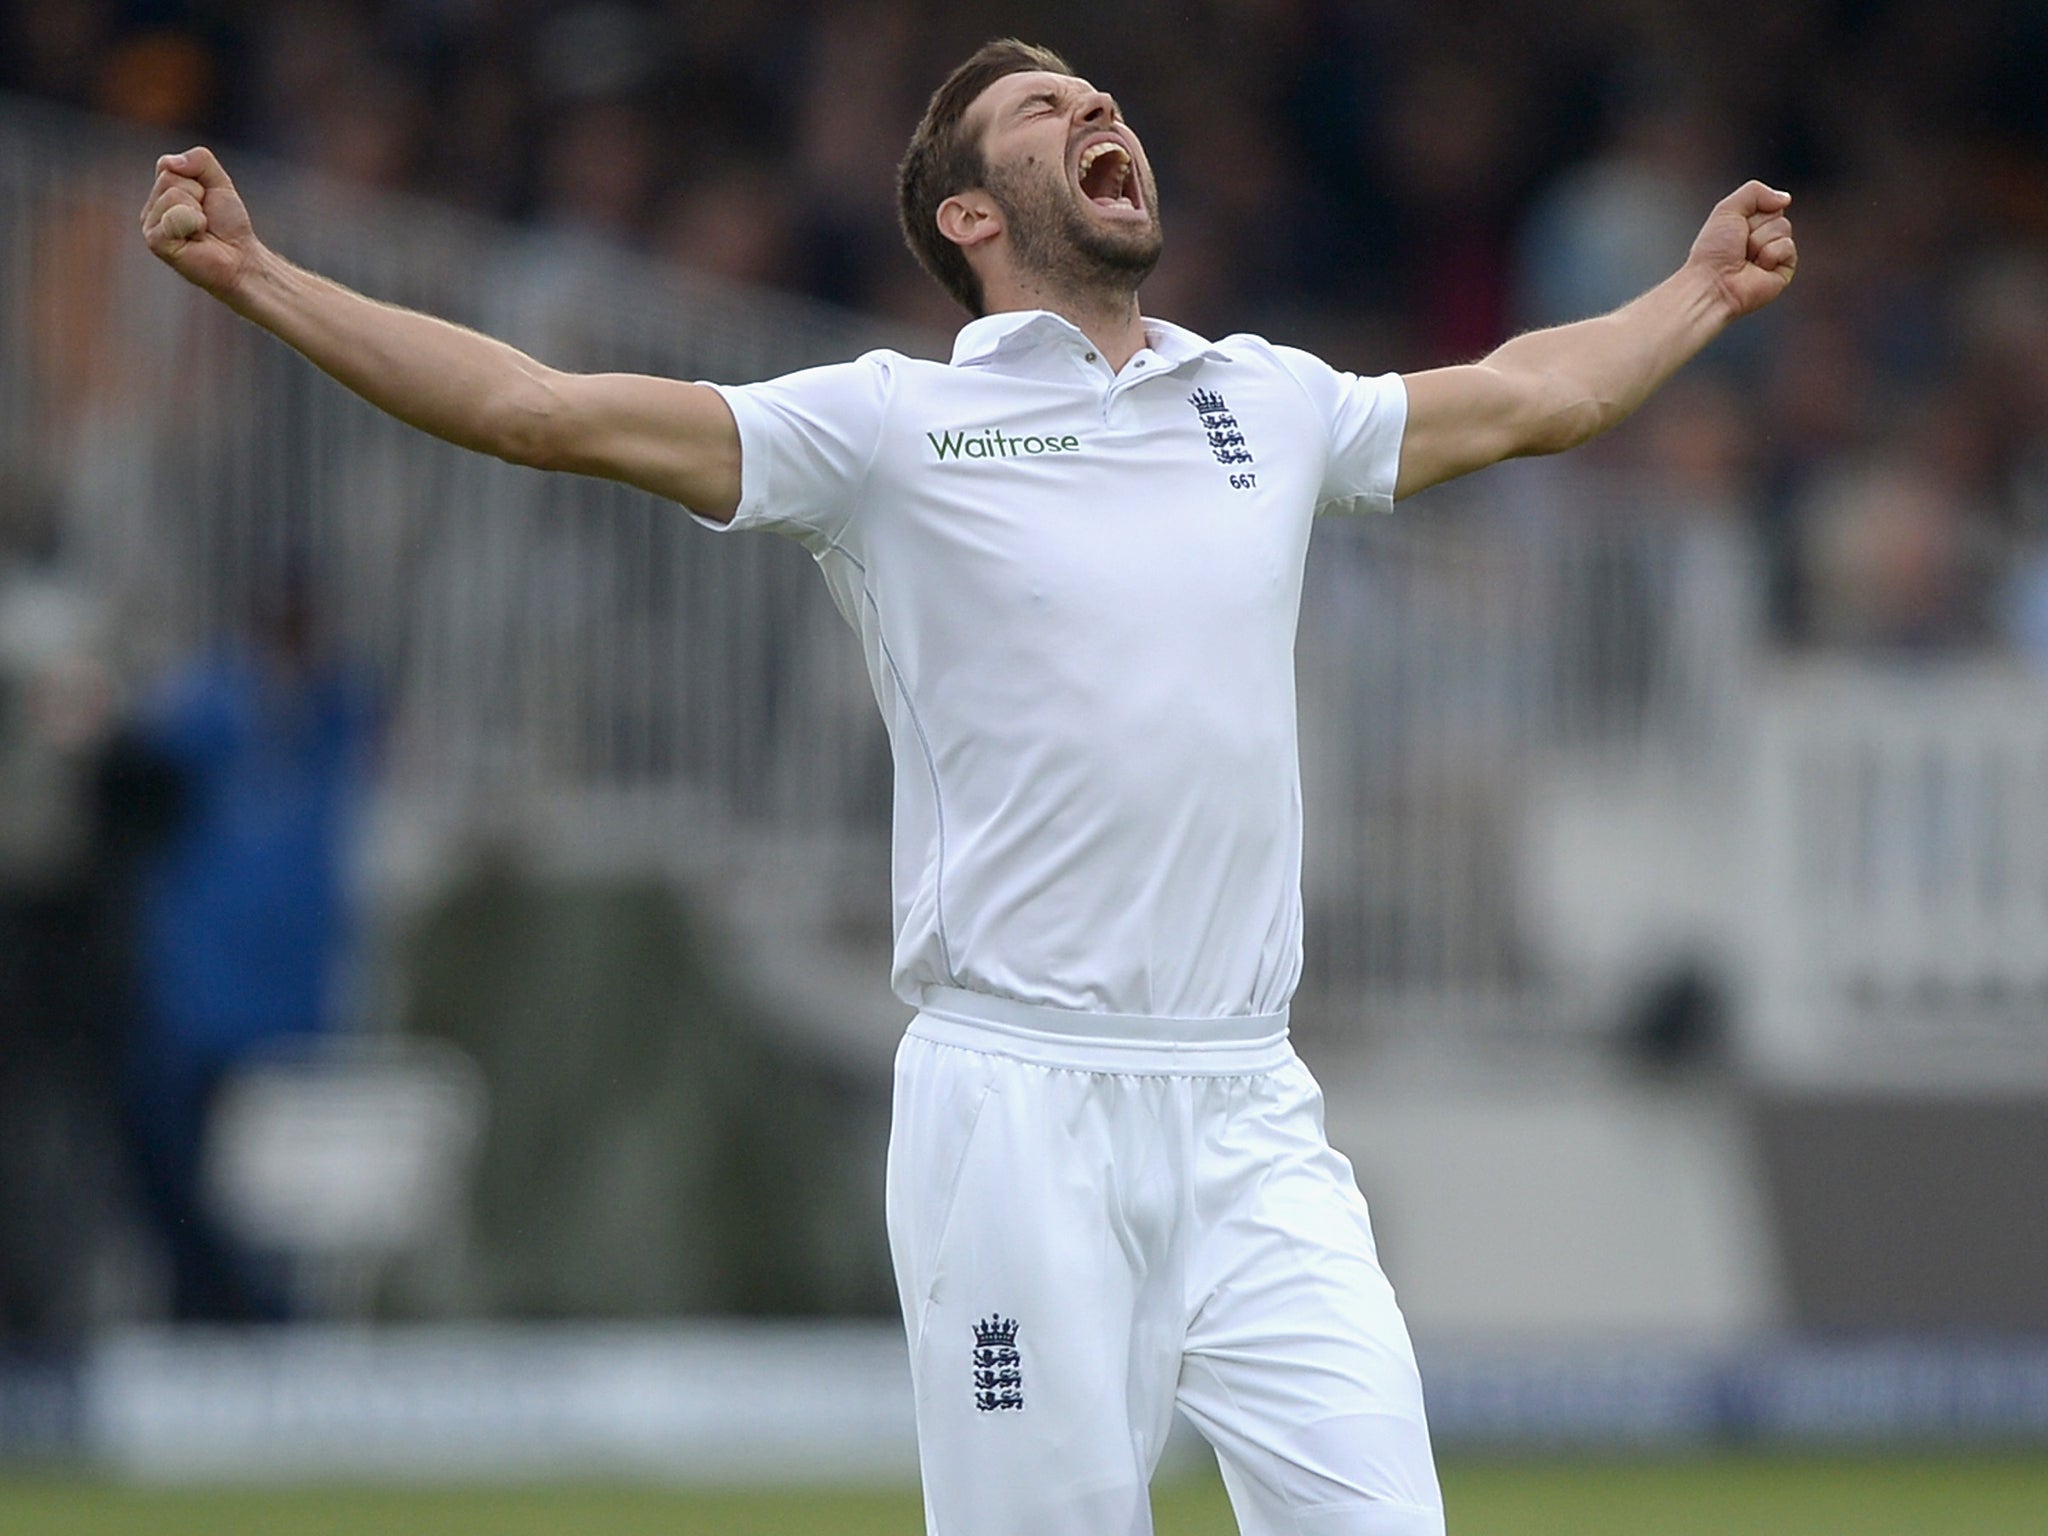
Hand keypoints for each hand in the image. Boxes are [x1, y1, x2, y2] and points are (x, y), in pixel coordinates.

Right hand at [140, 146, 259, 298]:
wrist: (241, 258)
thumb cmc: (228, 225)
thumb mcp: (219, 182)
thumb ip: (199, 160)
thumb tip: (168, 162)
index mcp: (161, 194)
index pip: (168, 165)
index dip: (197, 180)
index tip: (207, 200)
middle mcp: (151, 209)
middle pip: (169, 179)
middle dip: (199, 195)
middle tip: (206, 219)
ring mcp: (150, 226)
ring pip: (173, 195)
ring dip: (198, 212)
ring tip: (202, 230)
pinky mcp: (155, 242)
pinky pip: (173, 216)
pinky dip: (194, 224)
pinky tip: (196, 240)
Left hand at [1687, 181, 1796, 319]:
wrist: (1713, 284)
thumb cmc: (1713, 252)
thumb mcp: (1727, 209)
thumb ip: (1755, 192)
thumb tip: (1785, 198)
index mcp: (1748, 225)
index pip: (1767, 204)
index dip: (1752, 212)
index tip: (1735, 227)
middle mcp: (1762, 239)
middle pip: (1777, 215)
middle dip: (1755, 227)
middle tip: (1739, 245)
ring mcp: (1774, 254)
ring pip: (1784, 229)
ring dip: (1759, 241)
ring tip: (1745, 257)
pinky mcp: (1783, 270)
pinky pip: (1788, 248)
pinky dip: (1770, 255)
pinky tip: (1757, 268)